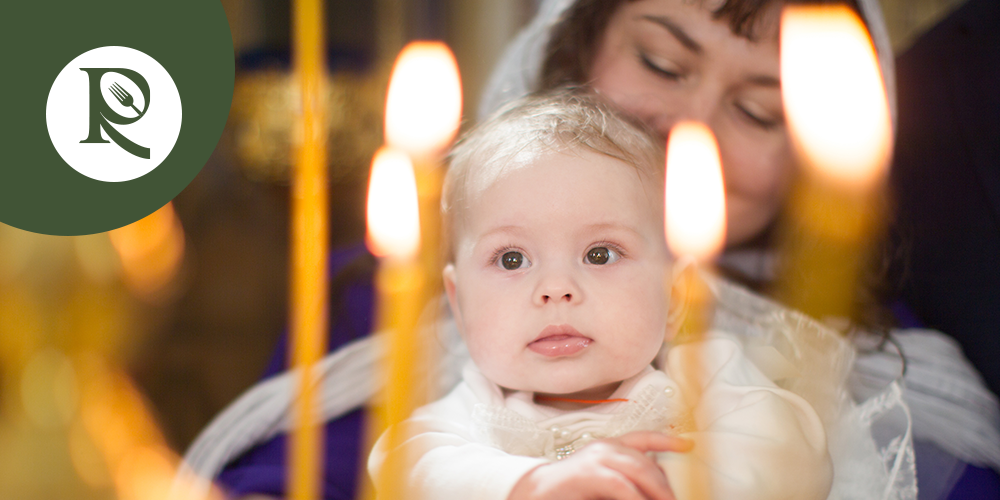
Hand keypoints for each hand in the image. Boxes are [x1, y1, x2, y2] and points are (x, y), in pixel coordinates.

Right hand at [507, 431, 692, 499]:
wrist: (534, 492)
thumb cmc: (570, 491)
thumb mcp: (603, 481)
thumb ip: (626, 479)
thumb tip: (657, 484)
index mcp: (609, 447)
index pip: (643, 438)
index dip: (667, 441)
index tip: (689, 446)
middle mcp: (605, 447)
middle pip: (646, 461)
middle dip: (665, 484)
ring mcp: (596, 458)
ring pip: (639, 470)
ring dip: (657, 491)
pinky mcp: (589, 473)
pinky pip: (621, 486)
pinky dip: (636, 497)